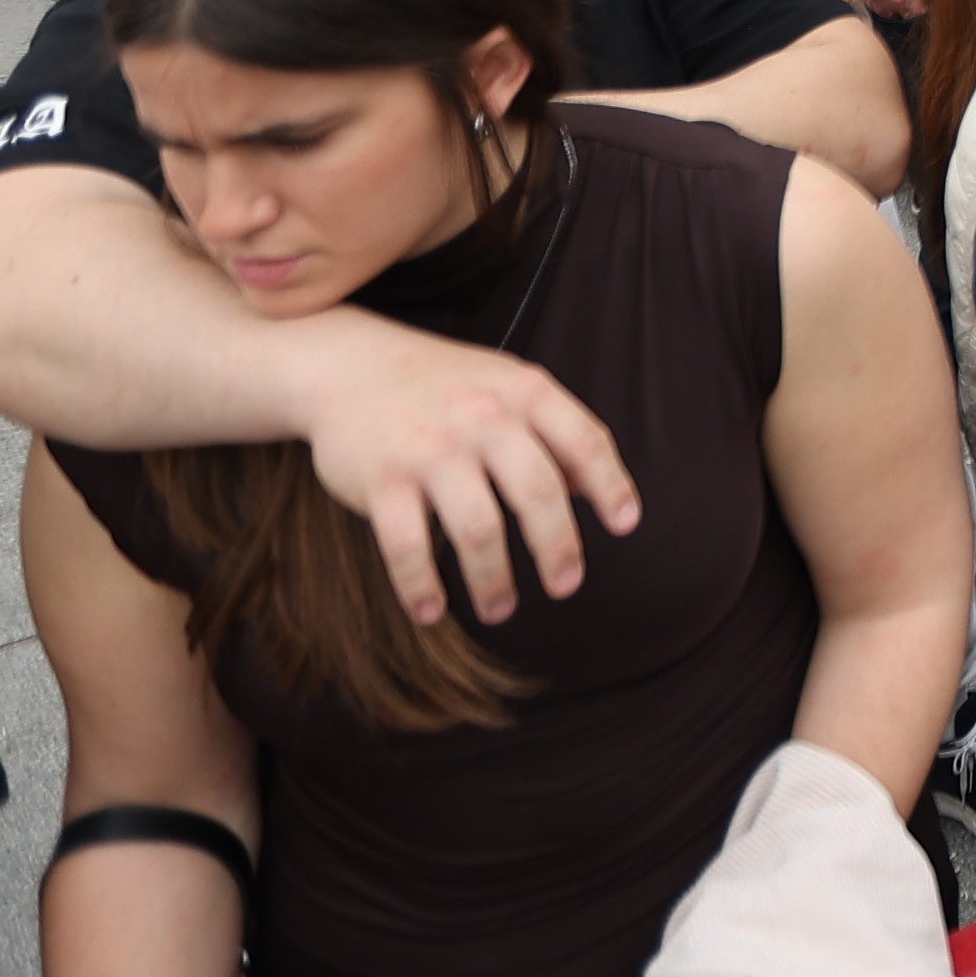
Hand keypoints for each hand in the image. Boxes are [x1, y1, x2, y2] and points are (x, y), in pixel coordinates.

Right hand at [303, 314, 643, 627]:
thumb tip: (596, 491)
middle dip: (558, 547)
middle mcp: (482, 417)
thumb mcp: (508, 387)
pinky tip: (432, 610)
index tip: (625, 526)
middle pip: (538, 491)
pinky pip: (406, 545)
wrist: (350, 365)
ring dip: (493, 579)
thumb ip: (554, 432)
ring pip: (478, 527)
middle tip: (566, 586)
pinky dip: (421, 585)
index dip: (611, 485)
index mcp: (523, 392)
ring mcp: (430, 448)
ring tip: (501, 608)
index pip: (584, 440)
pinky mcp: (380, 479)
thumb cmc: (444, 386)